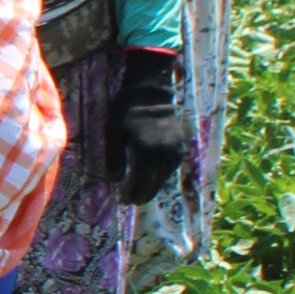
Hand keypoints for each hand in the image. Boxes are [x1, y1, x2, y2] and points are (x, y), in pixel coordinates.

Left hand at [104, 47, 187, 205]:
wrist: (151, 92)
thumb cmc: (127, 110)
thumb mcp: (114, 132)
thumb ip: (115, 157)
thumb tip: (115, 180)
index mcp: (146, 151)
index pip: (140, 181)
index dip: (132, 193)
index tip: (123, 201)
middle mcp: (164, 153)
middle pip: (154, 182)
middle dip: (142, 194)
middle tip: (131, 201)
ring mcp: (175, 149)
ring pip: (165, 177)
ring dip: (153, 187)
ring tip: (141, 194)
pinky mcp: (180, 145)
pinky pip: (172, 168)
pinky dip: (162, 177)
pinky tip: (154, 179)